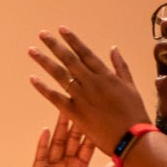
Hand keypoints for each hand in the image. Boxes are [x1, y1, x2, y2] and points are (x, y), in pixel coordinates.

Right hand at [21, 113, 117, 166]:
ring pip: (57, 143)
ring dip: (61, 127)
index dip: (93, 132)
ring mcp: (51, 166)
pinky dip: (43, 143)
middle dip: (78, 122)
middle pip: (72, 139)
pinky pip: (40, 155)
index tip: (102, 116)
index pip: (87, 146)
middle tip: (85, 104)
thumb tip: (119, 164)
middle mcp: (65, 163)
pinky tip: (46, 131)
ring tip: (64, 109)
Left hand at [28, 27, 147, 147]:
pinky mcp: (74, 112)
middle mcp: (92, 82)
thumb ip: (121, 67)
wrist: (131, 137)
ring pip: (59, 75)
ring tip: (31, 51)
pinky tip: (32, 78)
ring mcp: (81, 97)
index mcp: (106, 75)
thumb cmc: (134, 113)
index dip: (73, 40)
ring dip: (44, 61)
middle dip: (54, 45)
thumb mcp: (131, 86)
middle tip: (42, 34)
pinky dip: (43, 87)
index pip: (85, 53)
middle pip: (69, 60)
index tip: (61, 29)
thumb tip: (113, 48)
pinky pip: (55, 97)